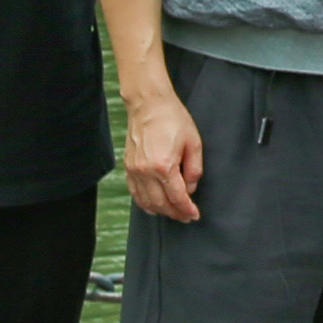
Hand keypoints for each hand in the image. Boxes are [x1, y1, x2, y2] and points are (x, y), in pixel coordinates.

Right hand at [122, 83, 203, 222]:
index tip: (194, 215)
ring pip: (146, 202)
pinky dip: (145, 203)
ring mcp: (134, 171)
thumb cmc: (173, 119)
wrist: (149, 105)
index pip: (177, 197)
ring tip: (173, 212)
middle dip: (175, 213)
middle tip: (186, 216)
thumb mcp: (194, 142)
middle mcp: (145, 172)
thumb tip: (190, 189)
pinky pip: (135, 193)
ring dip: (160, 211)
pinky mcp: (127, 168)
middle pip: (160, 204)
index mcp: (164, 165)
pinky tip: (154, 205)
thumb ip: (194, 169)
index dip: (187, 210)